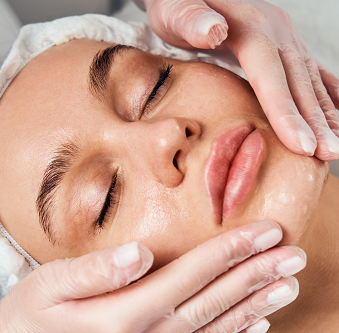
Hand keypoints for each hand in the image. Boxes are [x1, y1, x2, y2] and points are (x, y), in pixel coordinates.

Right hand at [0, 221, 303, 332]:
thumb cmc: (29, 317)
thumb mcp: (50, 284)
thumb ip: (98, 269)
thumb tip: (142, 253)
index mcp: (122, 317)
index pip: (190, 275)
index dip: (230, 251)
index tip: (264, 232)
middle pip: (213, 301)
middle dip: (256, 274)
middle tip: (293, 255)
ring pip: (216, 329)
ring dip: (255, 305)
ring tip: (287, 286)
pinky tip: (253, 326)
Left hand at [142, 0, 338, 160]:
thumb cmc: (175, 6)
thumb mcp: (175, 10)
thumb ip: (192, 20)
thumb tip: (215, 30)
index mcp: (249, 27)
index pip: (270, 75)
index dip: (286, 112)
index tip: (302, 146)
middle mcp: (274, 30)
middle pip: (298, 81)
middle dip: (314, 121)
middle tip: (328, 154)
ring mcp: (282, 37)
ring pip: (309, 79)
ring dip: (323, 114)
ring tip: (334, 145)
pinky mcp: (282, 44)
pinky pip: (310, 71)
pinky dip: (324, 94)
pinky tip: (334, 114)